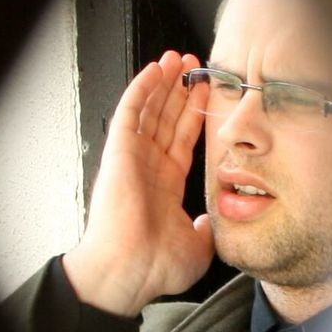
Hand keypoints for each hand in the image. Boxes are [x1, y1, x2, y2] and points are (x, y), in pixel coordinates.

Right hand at [62, 50, 213, 315]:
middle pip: (167, 119)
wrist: (130, 272)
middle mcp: (149, 168)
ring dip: (163, 83)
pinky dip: (142, 89)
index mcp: (165, 186)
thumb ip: (206, 227)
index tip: (207, 93)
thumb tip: (212, 221)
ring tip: (178, 59)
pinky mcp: (119, 152)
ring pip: (149, 110)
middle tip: (194, 65)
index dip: (194, 114)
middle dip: (180, 91)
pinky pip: (130, 113)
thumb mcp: (198, 245)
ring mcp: (133, 158)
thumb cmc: (156, 267)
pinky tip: (155, 70)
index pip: (182, 140)